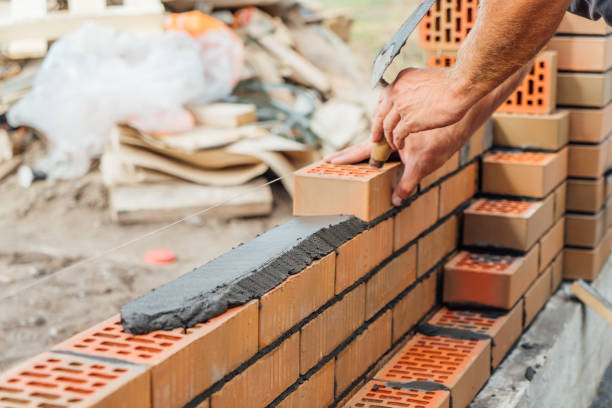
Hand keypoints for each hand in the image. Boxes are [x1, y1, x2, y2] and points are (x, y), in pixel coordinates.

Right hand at [325, 123, 461, 206]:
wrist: (455, 108)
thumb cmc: (441, 138)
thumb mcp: (423, 165)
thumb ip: (407, 183)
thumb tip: (395, 201)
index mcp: (385, 140)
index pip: (360, 151)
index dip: (344, 158)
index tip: (328, 161)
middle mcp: (385, 127)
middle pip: (362, 142)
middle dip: (348, 153)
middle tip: (329, 160)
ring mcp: (393, 118)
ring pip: (375, 131)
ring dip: (367, 142)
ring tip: (355, 153)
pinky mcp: (403, 113)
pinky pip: (386, 122)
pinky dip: (381, 130)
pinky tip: (381, 136)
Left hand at [372, 68, 470, 150]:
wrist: (460, 86)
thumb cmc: (450, 83)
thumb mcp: (424, 79)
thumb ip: (413, 89)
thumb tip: (412, 98)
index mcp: (400, 80)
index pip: (383, 98)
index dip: (379, 111)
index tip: (379, 120)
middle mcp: (396, 91)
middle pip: (380, 114)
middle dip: (376, 128)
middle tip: (375, 138)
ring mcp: (401, 106)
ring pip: (387, 126)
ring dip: (388, 138)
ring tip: (391, 145)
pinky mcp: (409, 121)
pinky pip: (397, 135)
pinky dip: (397, 142)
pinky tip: (400, 146)